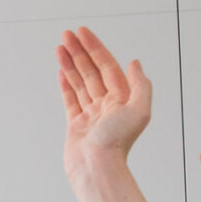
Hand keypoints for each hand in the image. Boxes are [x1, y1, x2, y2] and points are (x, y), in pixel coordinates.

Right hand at [58, 27, 153, 177]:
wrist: (97, 167)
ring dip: (70, 63)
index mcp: (122, 99)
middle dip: (79, 51)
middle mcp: (107, 104)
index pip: (107, 66)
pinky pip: (71, 99)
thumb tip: (135, 63)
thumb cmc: (117, 143)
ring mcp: (91, 114)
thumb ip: (140, 85)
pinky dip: (66, 84)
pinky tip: (61, 70)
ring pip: (80, 82)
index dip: (94, 48)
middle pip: (92, 71)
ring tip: (60, 47)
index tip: (82, 33)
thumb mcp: (139, 110)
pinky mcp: (77, 124)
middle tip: (67, 34)